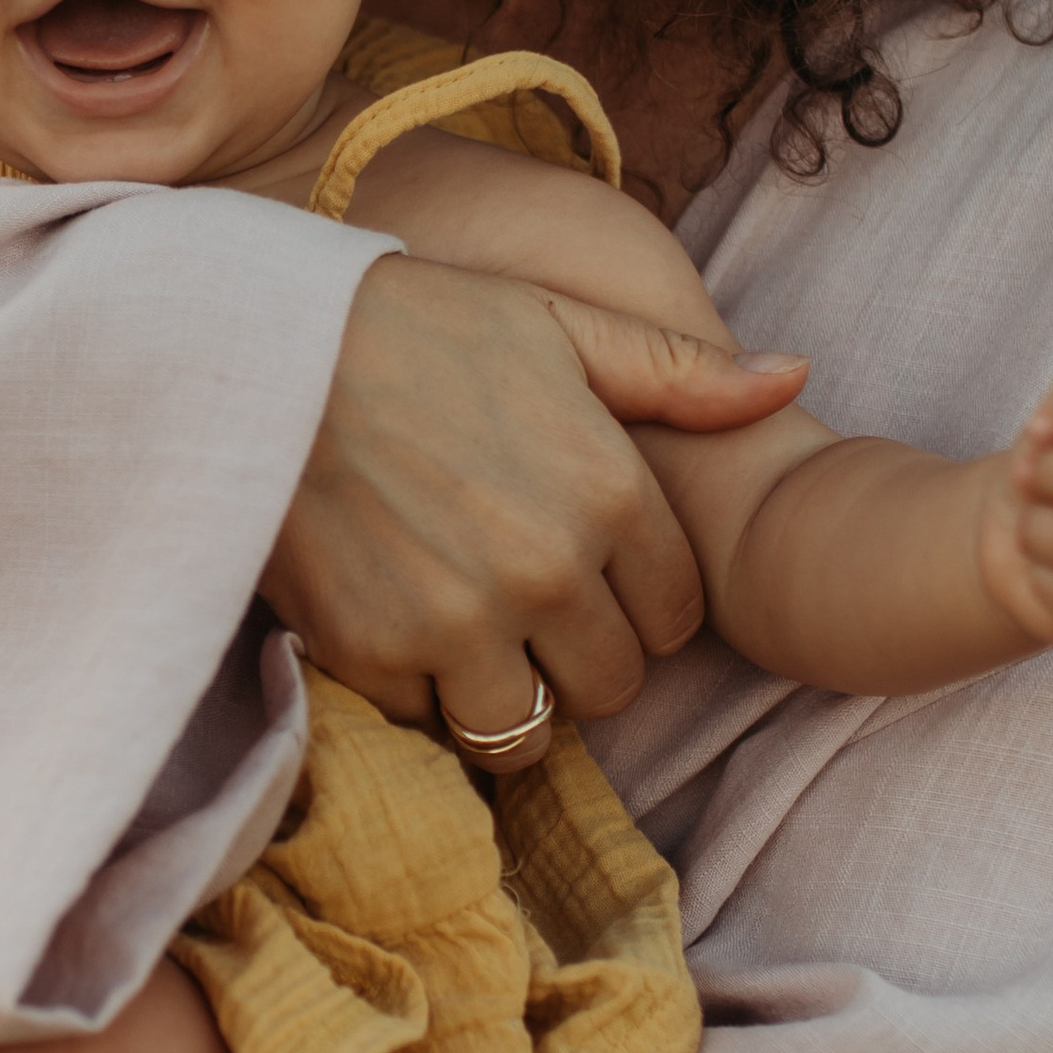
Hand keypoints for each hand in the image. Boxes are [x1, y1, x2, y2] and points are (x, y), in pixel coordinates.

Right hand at [263, 253, 808, 763]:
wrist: (258, 346)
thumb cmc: (415, 323)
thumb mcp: (555, 321)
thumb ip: (677, 370)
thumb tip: (794, 378)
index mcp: (606, 492)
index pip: (676, 615)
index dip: (638, 601)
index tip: (591, 573)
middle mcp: (546, 570)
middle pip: (613, 685)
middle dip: (580, 658)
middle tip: (527, 610)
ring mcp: (458, 622)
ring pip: (527, 731)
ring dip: (507, 698)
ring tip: (471, 641)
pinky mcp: (373, 654)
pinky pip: (426, 721)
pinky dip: (416, 692)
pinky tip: (397, 626)